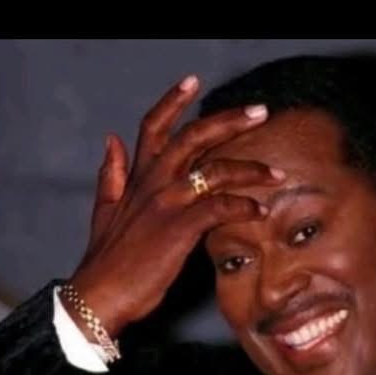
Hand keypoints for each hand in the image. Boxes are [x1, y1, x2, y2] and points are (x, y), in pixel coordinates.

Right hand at [67, 75, 284, 338]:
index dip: (172, 101)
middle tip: (261, 111)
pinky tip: (260, 211)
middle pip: (194, 137)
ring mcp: (167, 204)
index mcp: (136, 177)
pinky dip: (244, 206)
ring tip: (276, 174)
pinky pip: (220, 207)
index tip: (193, 80)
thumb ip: (111, 173)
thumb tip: (110, 139)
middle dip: (230, 120)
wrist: (99, 294)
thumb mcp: (104, 209)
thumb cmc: (106, 259)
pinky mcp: (179, 229)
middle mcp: (153, 183)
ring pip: (215, 170)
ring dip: (250, 169)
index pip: (153, 127)